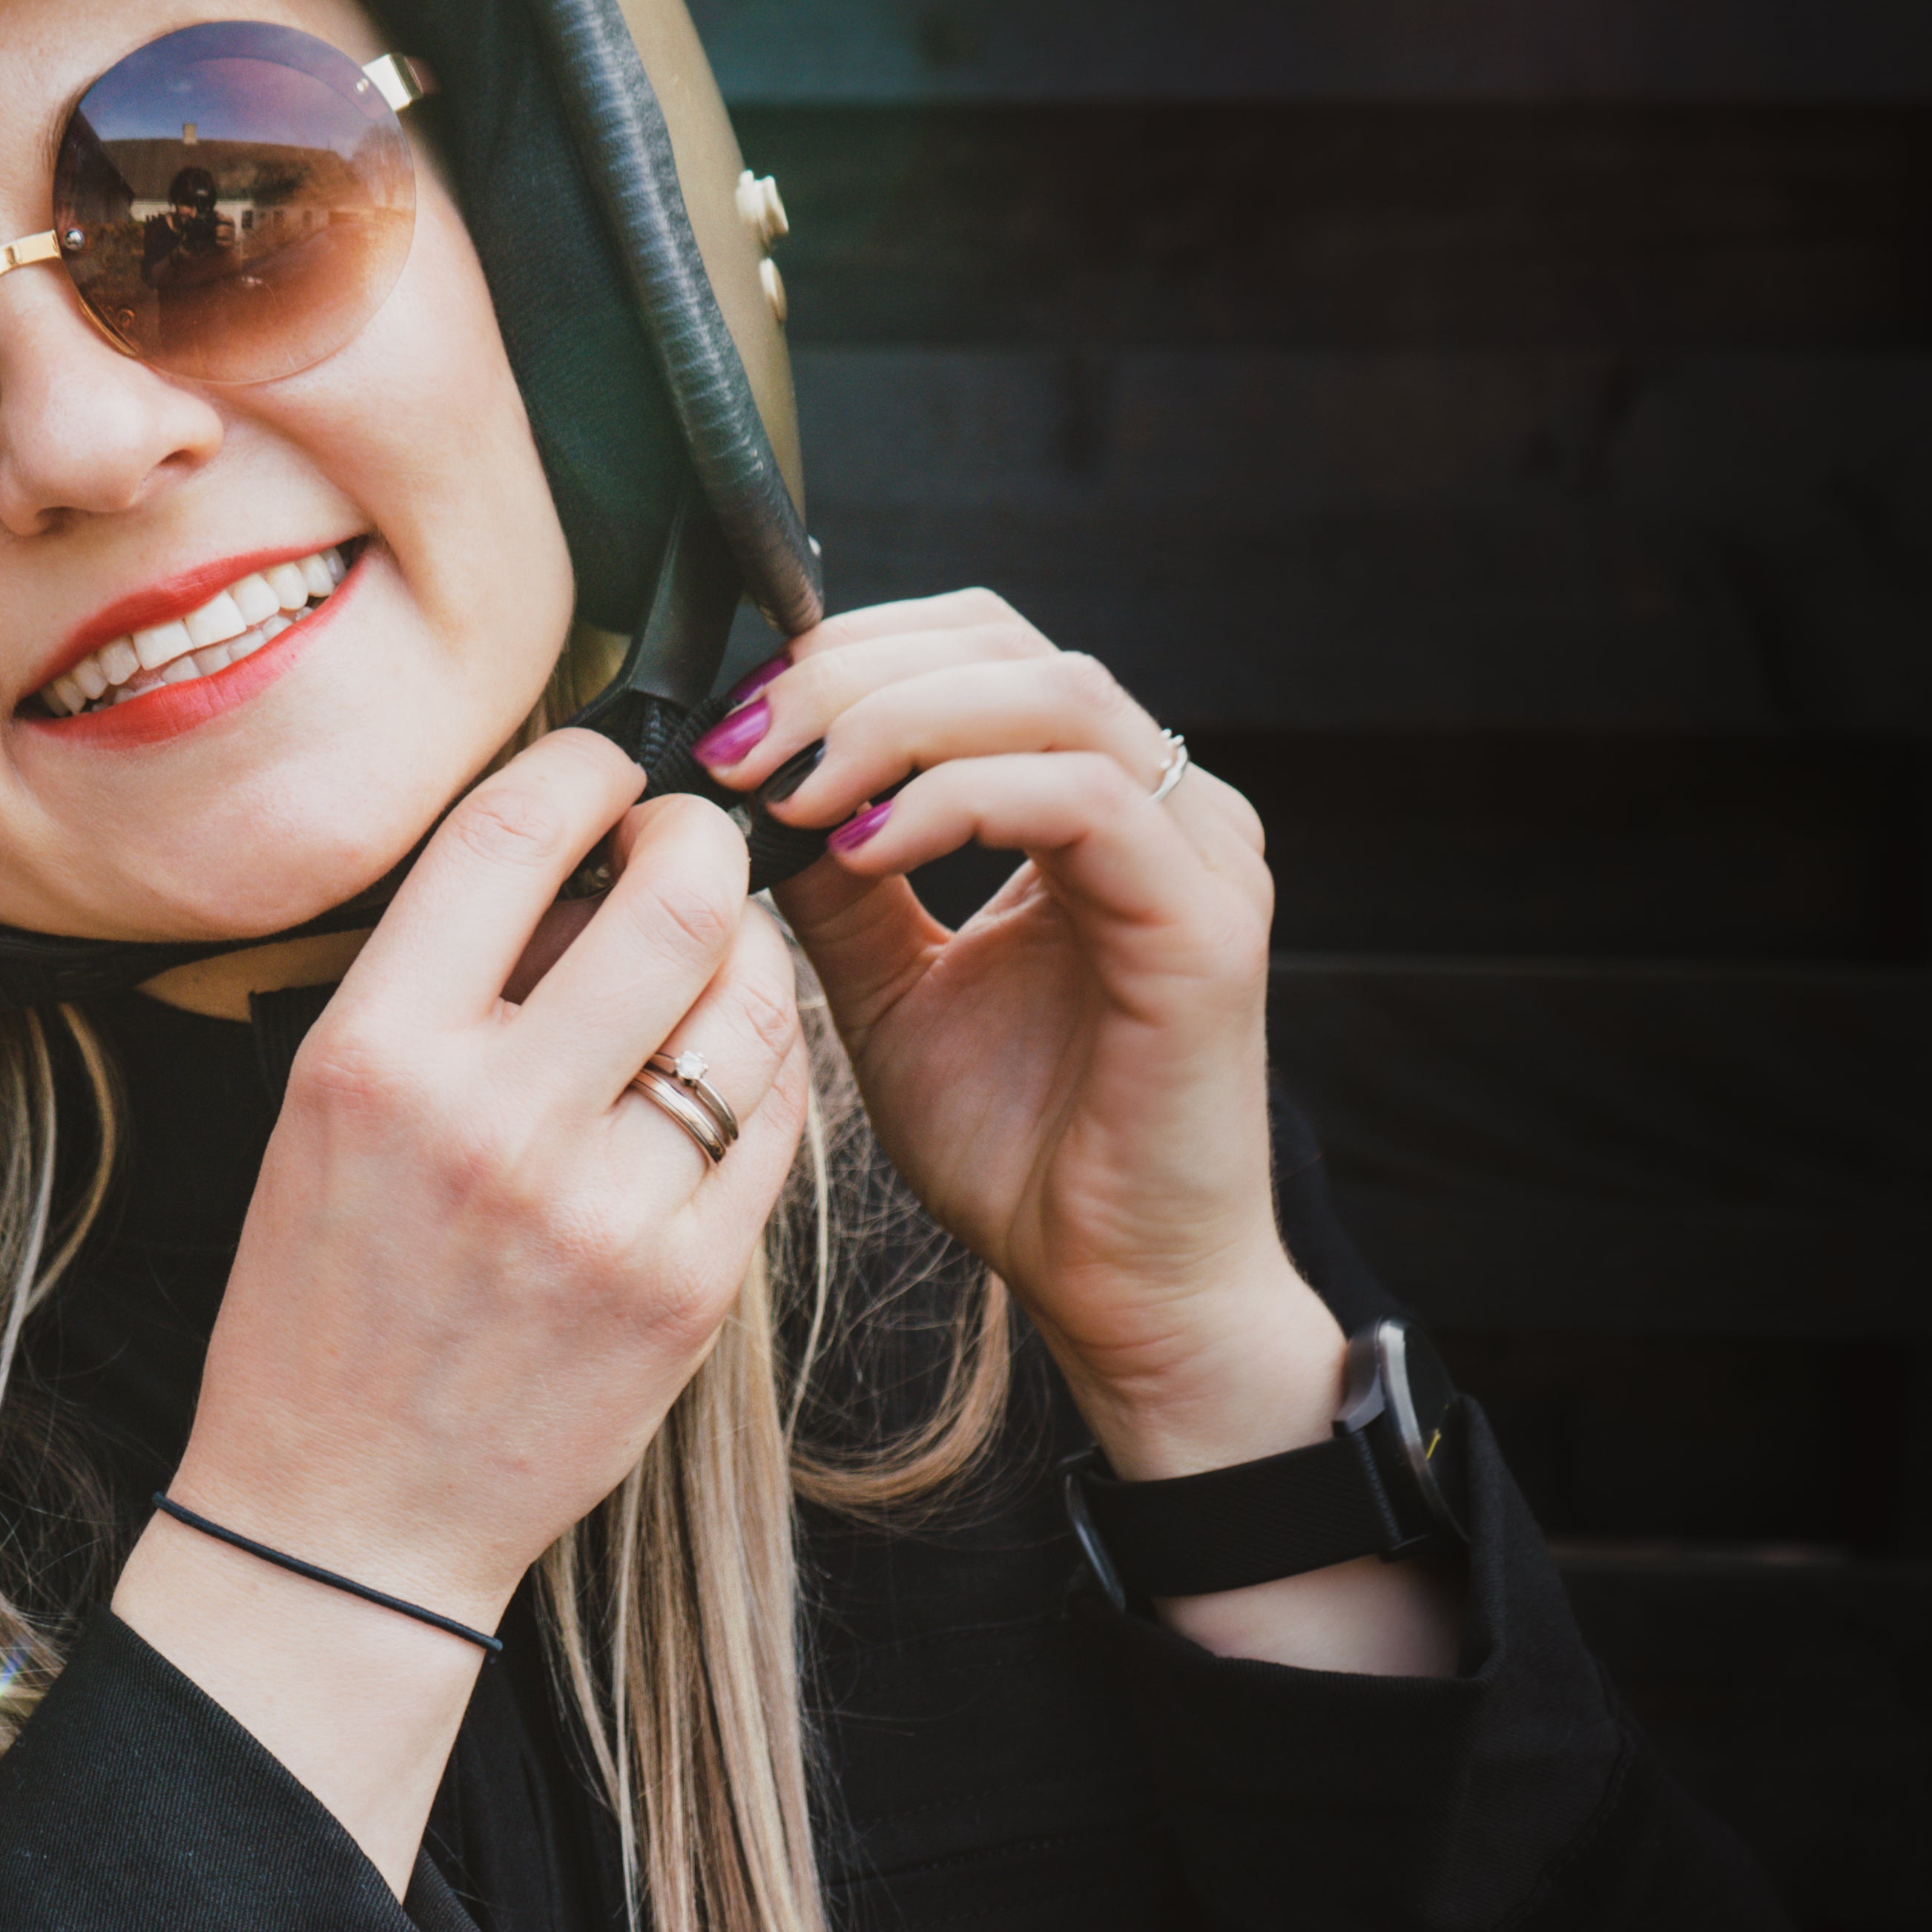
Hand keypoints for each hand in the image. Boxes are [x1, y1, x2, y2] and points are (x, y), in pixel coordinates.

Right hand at [114, 729, 805, 1880]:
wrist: (348, 1515)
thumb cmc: (324, 1299)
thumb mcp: (327, 1108)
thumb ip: (446, 977)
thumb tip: (577, 852)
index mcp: (377, 1055)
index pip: (511, 829)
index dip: (582, 764)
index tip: (601, 772)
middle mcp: (495, 1120)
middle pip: (677, 896)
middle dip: (703, 838)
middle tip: (691, 846)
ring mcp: (607, 1210)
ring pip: (753, 1003)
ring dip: (750, 952)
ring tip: (713, 960)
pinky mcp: (691, 1287)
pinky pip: (781, 1118)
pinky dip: (767, 1066)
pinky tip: (727, 1066)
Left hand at [693, 592, 1326, 1473]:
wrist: (1120, 1292)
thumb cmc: (1021, 1156)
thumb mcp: (887, 992)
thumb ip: (835, 885)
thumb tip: (737, 790)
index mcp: (1092, 806)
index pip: (968, 649)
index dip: (839, 658)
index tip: (726, 725)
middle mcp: (1161, 804)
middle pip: (1002, 640)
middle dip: (848, 672)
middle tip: (739, 742)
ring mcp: (1197, 853)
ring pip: (1046, 692)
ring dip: (891, 722)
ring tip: (788, 790)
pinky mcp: (1205, 922)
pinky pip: (1080, 799)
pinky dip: (955, 799)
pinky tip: (862, 849)